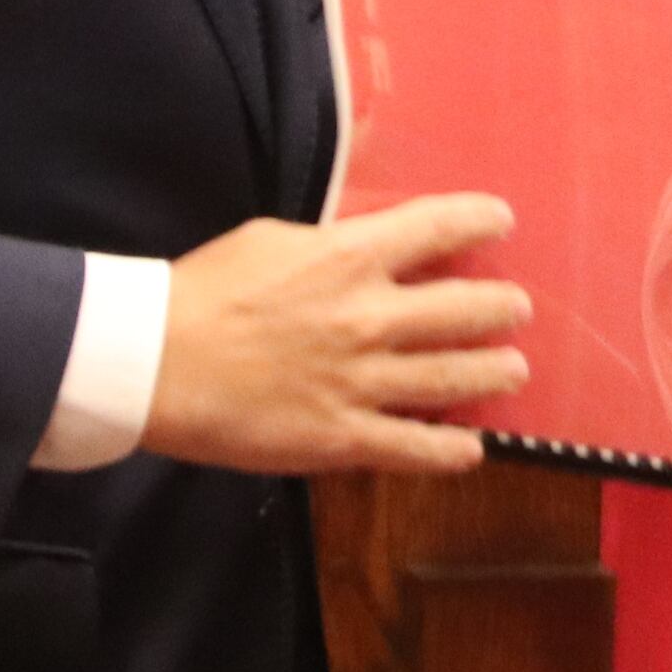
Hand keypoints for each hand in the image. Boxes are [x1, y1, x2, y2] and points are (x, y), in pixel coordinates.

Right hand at [138, 195, 529, 475]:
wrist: (154, 361)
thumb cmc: (204, 291)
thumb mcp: (272, 238)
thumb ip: (330, 242)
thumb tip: (364, 241)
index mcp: (350, 257)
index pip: (438, 226)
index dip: (480, 220)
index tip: (502, 221)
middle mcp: (370, 317)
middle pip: (464, 309)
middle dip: (501, 307)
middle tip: (518, 309)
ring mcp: (361, 381)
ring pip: (453, 378)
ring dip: (493, 373)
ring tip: (515, 370)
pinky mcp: (341, 436)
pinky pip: (413, 447)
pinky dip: (451, 451)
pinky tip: (474, 451)